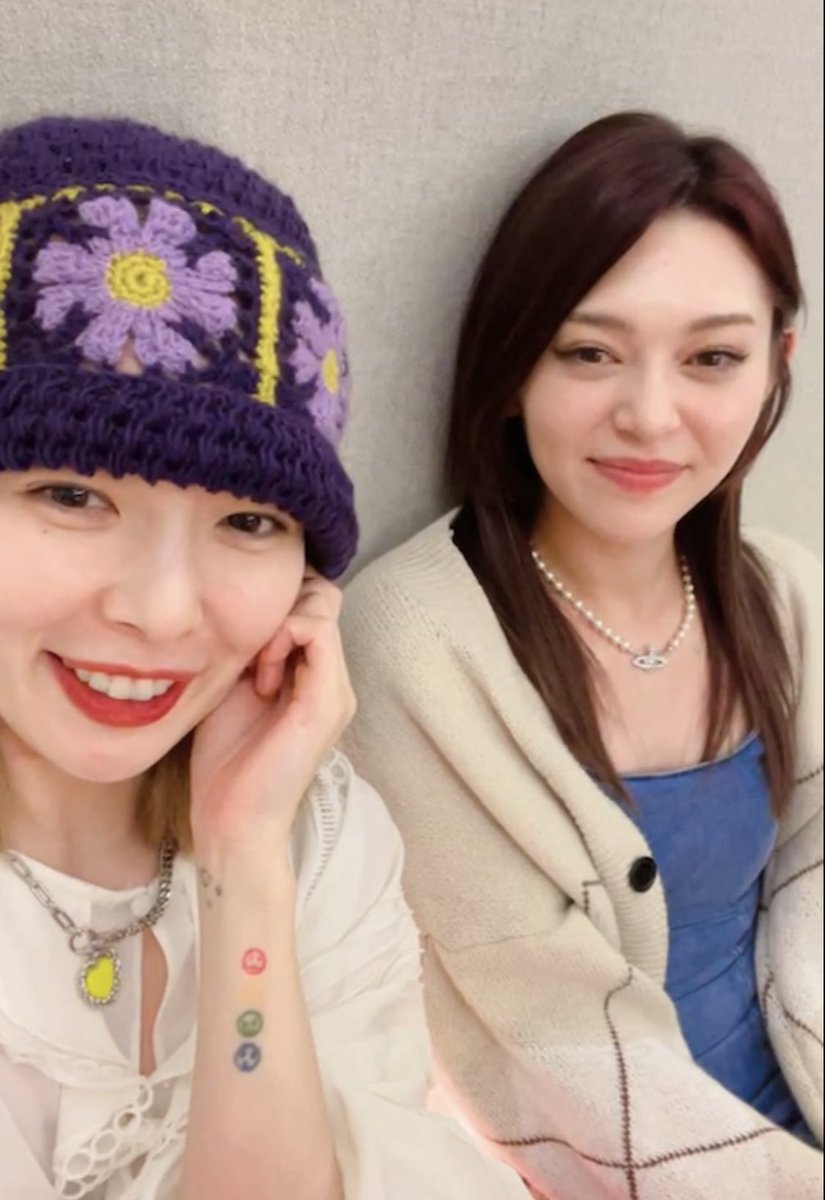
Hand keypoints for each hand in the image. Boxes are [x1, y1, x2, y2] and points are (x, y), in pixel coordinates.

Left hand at [189, 571, 355, 856]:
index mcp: (313, 679)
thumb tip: (240, 611)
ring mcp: (336, 690)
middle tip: (247, 650)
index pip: (312, 605)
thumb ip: (248, 652)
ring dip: (278, 625)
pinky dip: (284, 637)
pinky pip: (318, 633)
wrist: (231, 821)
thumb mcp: (234, 689)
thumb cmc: (226, 763)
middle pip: (321, 599)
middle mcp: (332, 681)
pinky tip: (259, 675)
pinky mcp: (327, 700)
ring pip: (321, 609)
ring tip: (253, 670)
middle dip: (279, 607)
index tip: (240, 637)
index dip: (276, 604)